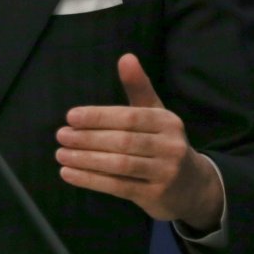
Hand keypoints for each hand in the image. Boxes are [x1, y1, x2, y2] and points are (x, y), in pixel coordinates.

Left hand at [55, 53, 224, 230]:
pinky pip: (118, 186)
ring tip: (61, 155)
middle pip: (123, 141)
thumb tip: (126, 57)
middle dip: (88, 139)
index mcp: (167, 122)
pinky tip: (69, 174)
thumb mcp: (156, 114)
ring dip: (86, 160)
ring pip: (119, 165)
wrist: (192, 187)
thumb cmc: (164, 144)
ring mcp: (164, 173)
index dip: (99, 117)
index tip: (71, 117)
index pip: (129, 117)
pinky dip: (91, 180)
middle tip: (61, 136)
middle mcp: (170, 146)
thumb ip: (139, 87)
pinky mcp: (155, 196)